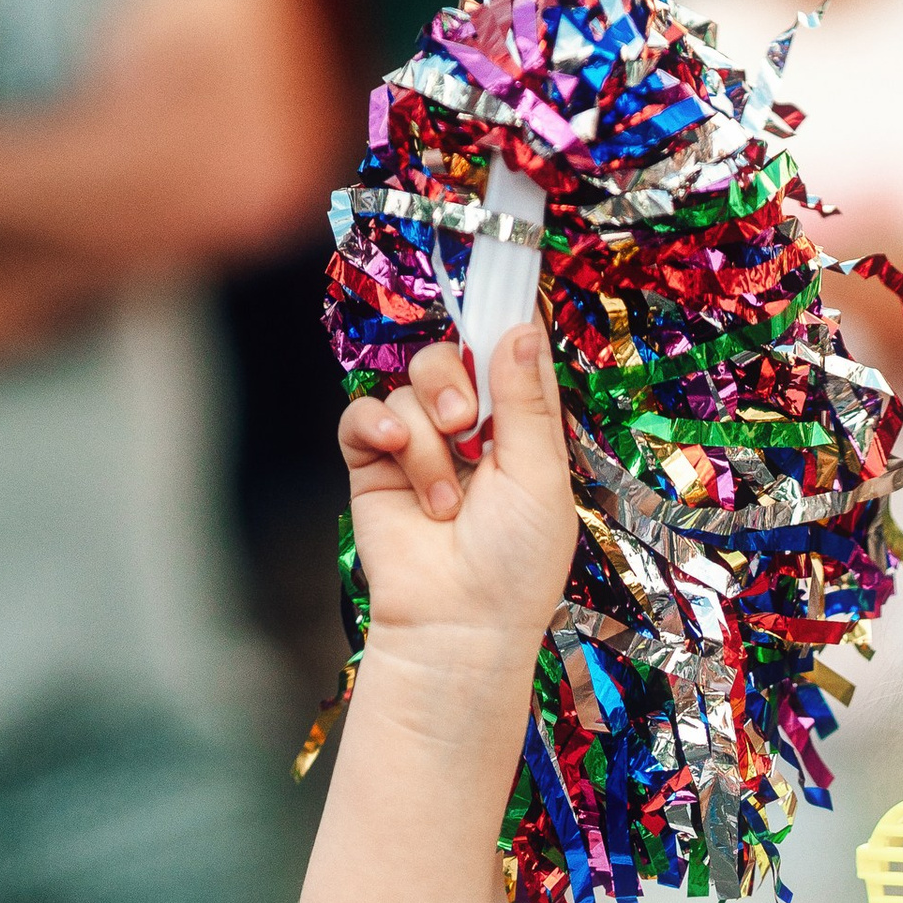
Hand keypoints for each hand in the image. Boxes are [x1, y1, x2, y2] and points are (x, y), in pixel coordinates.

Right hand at [338, 319, 577, 663]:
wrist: (458, 623)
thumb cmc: (515, 563)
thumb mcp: (539, 476)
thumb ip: (526, 400)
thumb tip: (521, 326)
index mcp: (521, 429)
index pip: (511, 354)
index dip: (505, 322)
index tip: (503, 279)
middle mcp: (471, 430)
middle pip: (452, 354)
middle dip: (454, 379)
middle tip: (464, 423)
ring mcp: (420, 445)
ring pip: (409, 387)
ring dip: (426, 441)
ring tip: (444, 501)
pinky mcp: (375, 464)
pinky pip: (364, 414)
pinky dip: (378, 424)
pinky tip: (393, 450)